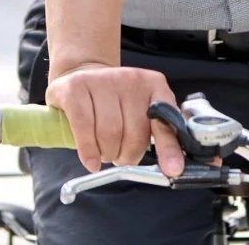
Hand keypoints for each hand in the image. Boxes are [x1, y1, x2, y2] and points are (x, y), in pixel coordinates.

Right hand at [45, 63, 186, 177]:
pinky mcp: (75, 87)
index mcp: (154, 85)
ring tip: (104, 151)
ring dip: (107, 154)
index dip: (169, 148)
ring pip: (109, 133)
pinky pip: (84, 127)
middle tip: (120, 155)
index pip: (165, 120)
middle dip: (127, 156)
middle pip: (134, 133)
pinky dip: (88, 150)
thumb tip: (173, 167)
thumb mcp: (143, 113)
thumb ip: (161, 135)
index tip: (173, 170)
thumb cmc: (116, 104)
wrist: (82, 77)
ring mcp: (102, 80)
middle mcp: (130, 78)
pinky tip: (90, 161)